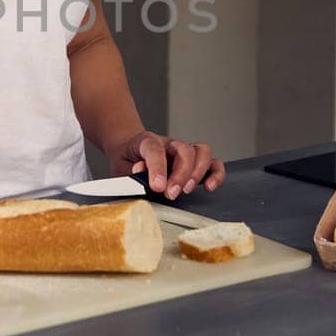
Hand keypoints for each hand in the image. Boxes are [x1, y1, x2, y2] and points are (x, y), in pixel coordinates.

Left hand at [106, 130, 223, 199]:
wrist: (130, 151)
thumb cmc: (127, 161)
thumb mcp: (120, 167)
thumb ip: (129, 172)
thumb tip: (141, 173)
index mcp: (147, 141)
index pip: (154, 148)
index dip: (157, 167)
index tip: (157, 186)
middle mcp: (169, 144)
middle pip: (184, 150)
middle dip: (180, 175)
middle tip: (171, 194)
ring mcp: (184, 151)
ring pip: (201, 151)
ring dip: (197, 173)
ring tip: (186, 190)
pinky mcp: (195, 162)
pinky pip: (213, 163)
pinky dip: (215, 174)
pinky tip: (209, 186)